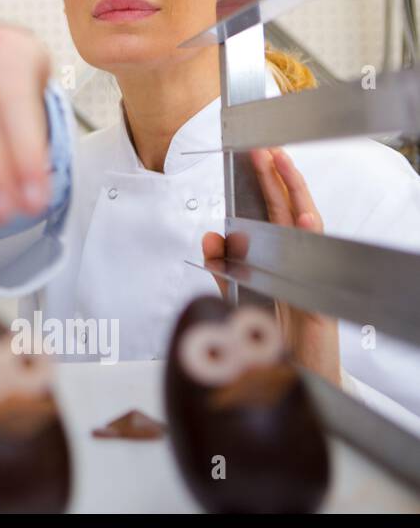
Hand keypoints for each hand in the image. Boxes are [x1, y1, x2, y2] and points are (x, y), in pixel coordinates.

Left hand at [201, 147, 339, 384]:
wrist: (299, 380)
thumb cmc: (277, 338)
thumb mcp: (240, 297)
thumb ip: (223, 268)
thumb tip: (209, 237)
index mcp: (277, 258)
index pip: (270, 212)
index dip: (264, 183)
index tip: (253, 154)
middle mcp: (297, 262)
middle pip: (286, 210)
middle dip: (276, 176)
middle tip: (265, 148)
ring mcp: (310, 277)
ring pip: (305, 228)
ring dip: (294, 195)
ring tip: (284, 166)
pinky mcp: (318, 299)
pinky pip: (316, 264)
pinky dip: (310, 238)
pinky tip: (302, 218)